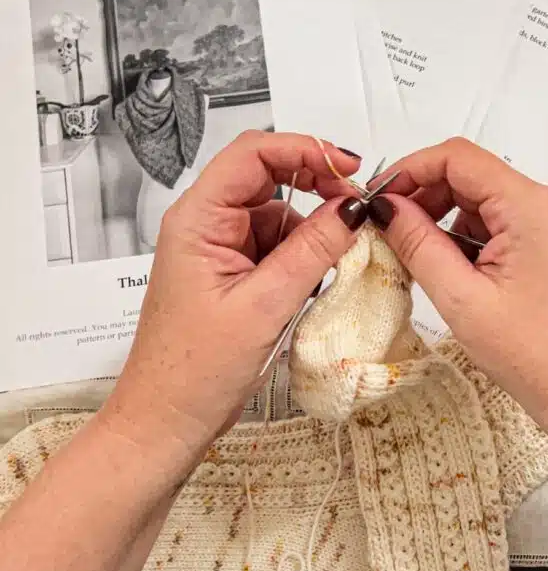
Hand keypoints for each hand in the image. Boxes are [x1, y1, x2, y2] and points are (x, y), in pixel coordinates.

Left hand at [102, 131, 366, 463]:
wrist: (168, 420)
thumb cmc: (195, 370)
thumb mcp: (265, 305)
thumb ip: (313, 250)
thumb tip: (353, 210)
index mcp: (198, 219)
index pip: (253, 154)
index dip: (304, 150)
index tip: (347, 168)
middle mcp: (206, 224)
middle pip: (268, 179)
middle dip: (316, 188)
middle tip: (356, 211)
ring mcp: (220, 248)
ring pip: (279, 215)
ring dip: (312, 232)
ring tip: (335, 264)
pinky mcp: (233, 272)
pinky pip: (277, 247)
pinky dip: (303, 258)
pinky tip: (314, 284)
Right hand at [366, 138, 547, 429]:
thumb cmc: (531, 352)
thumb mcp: (460, 298)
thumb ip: (417, 243)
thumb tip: (383, 206)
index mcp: (528, 205)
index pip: (456, 157)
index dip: (410, 169)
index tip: (376, 198)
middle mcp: (543, 201)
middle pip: (468, 173)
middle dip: (422, 195)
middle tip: (388, 230)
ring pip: (478, 197)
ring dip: (441, 217)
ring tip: (416, 257)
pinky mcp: (546, 240)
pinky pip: (494, 220)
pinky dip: (463, 235)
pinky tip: (448, 268)